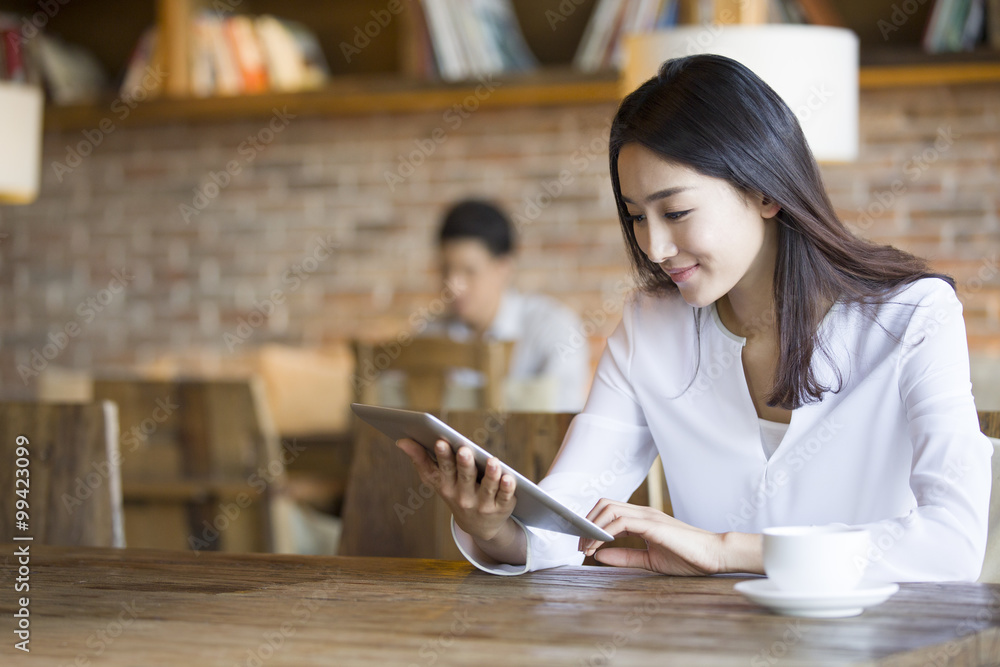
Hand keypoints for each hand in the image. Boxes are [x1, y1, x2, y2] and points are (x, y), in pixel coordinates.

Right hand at [395, 438, 516, 542]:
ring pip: (488, 487)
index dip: (442, 456)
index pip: (444, 469)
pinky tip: (509, 477)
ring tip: (492, 461)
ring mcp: (483, 504)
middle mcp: (464, 496)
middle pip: (465, 477)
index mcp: (447, 486)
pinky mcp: (502, 507)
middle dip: (464, 463)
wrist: (479, 526)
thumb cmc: (456, 491)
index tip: (441, 441)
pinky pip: (505, 496)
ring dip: (490, 474)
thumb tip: (401, 440)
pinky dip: (507, 488)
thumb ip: (420, 459)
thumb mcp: (437, 480)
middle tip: (464, 449)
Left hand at [578, 499, 760, 575]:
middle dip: (587, 523)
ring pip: (609, 509)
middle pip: (603, 504)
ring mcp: (648, 516)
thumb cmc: (687, 557)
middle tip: (580, 545)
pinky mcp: (653, 525)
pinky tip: (599, 546)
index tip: (583, 543)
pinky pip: (621, 522)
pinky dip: (605, 532)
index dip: (591, 523)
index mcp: (642, 518)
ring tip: (586, 548)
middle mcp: (643, 512)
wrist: (714, 555)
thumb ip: (625, 556)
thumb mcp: (649, 560)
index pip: (608, 510)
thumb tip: (600, 555)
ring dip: (593, 528)